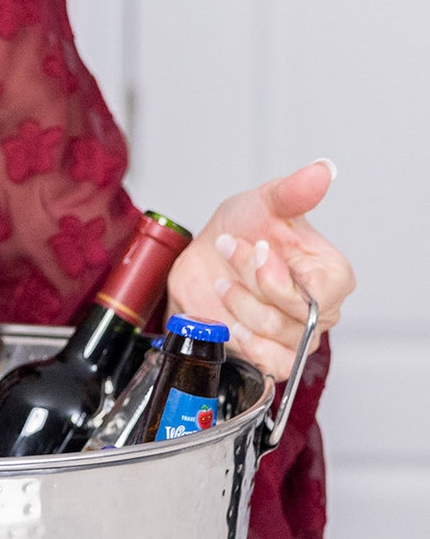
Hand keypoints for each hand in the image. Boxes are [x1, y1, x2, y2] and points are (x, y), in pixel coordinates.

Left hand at [167, 159, 354, 381]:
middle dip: (249, 282)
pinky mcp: (269, 354)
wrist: (207, 256)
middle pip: (290, 315)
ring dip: (239, 308)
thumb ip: (291, 192)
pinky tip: (229, 323)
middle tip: (230, 252)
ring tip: (222, 281)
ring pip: (273, 338)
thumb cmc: (243, 230)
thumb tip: (321, 172)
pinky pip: (272, 366)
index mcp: (330, 274)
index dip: (278, 275)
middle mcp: (319, 311)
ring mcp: (294, 336)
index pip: (319, 293)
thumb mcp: (263, 202)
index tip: (257, 248)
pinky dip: (247, 346)